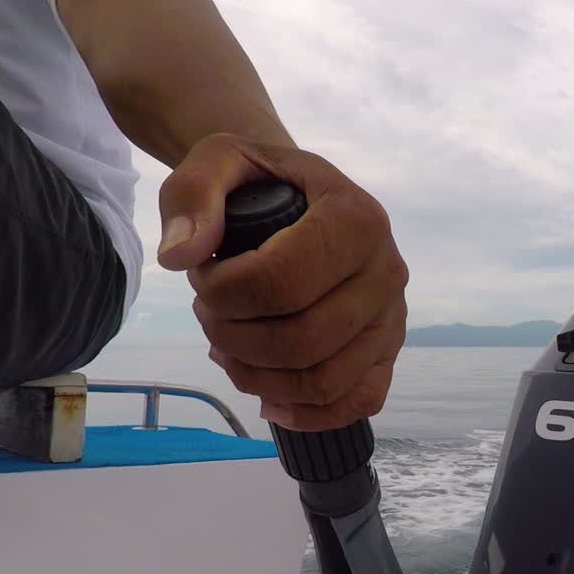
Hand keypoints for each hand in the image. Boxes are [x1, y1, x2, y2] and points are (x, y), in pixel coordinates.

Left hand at [157, 133, 407, 431]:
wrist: (299, 198)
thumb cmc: (258, 182)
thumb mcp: (219, 160)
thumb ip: (193, 197)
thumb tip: (181, 258)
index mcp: (357, 218)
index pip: (282, 283)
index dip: (223, 293)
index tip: (202, 275)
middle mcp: (387, 270)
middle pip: (302, 340)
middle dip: (233, 337)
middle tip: (207, 312)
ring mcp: (392, 317)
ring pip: (322, 380)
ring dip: (256, 377)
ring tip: (226, 347)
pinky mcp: (388, 353)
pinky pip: (358, 402)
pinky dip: (308, 414)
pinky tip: (268, 399)